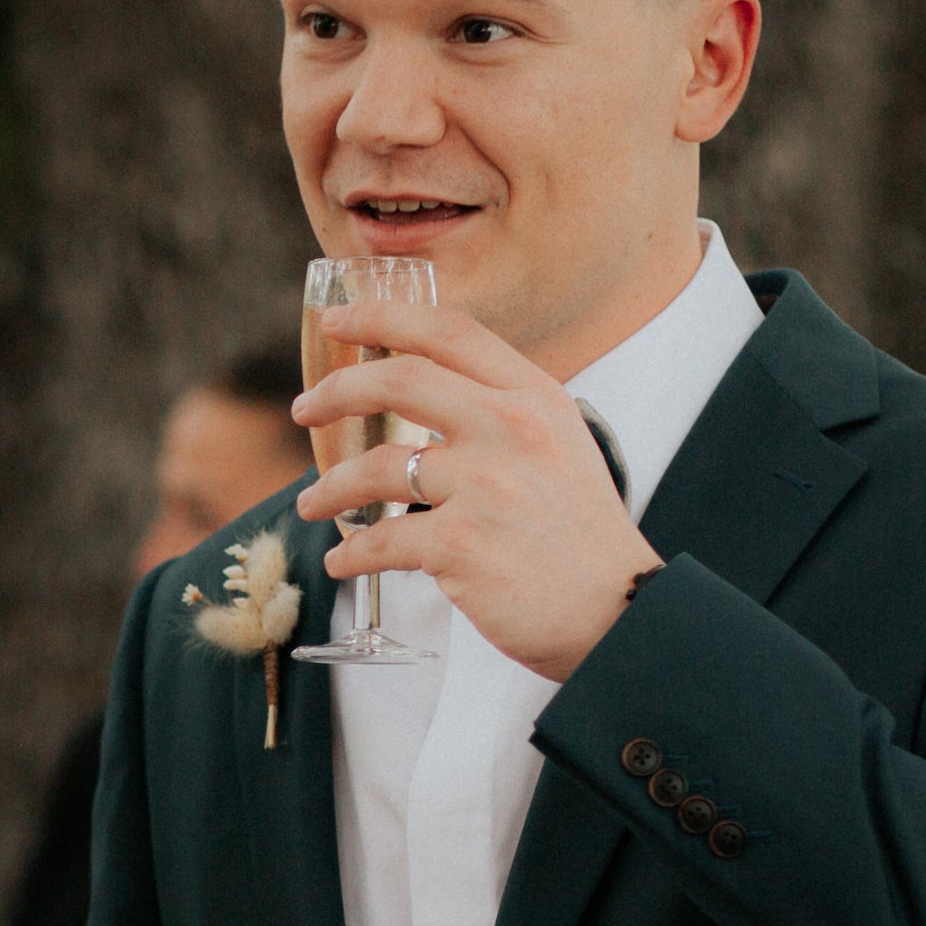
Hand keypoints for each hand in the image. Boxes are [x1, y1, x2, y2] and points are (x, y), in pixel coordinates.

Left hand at [296, 294, 659, 679]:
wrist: (621, 610)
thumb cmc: (582, 538)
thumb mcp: (560, 447)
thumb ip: (502, 417)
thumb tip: (426, 397)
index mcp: (534, 397)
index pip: (449, 332)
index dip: (383, 316)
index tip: (339, 320)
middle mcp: (510, 429)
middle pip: (399, 380)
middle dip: (338, 391)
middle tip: (304, 409)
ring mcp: (484, 485)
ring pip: (376, 467)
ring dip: (330, 487)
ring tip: (312, 503)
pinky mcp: (460, 544)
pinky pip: (381, 540)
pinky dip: (352, 554)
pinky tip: (343, 562)